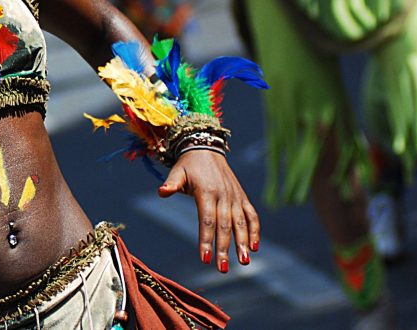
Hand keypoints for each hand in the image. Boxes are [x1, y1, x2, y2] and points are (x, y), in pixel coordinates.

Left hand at [159, 149, 259, 272]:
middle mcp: (223, 195)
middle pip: (224, 226)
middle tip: (222, 269)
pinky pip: (252, 215)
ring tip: (244, 262)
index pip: (206, 221)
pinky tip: (254, 247)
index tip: (204, 259)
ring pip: (241, 223)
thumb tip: (161, 192)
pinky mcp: (242, 197)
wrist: (206, 147)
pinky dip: (255, 230)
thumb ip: (171, 184)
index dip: (206, 240)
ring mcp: (235, 197)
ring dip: (243, 243)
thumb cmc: (188, 164)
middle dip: (224, 248)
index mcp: (206, 192)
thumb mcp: (177, 172)